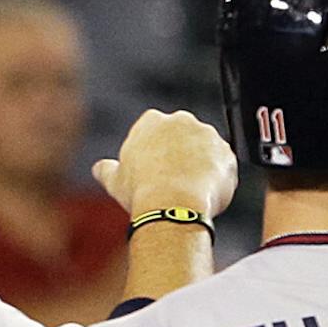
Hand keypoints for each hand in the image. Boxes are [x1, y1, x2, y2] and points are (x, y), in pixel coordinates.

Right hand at [95, 110, 237, 220]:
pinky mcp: (228, 153)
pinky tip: (207, 195)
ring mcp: (208, 135)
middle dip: (182, 155)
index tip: (155, 170)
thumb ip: (107, 170)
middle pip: (184, 137)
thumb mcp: (116, 181)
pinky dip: (218, 179)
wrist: (173, 205)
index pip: (156, 129)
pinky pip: (224, 167)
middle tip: (175, 181)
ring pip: (206, 151)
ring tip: (191, 192)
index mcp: (152, 122)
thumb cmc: (141, 192)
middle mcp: (182, 121)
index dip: (157, 152)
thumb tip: (99, 169)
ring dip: (202, 166)